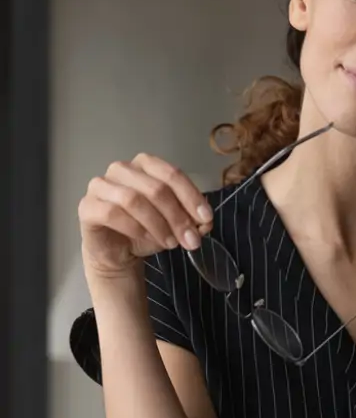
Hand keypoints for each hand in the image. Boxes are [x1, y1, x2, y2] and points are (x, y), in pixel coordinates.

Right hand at [79, 153, 213, 277]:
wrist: (117, 252)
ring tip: (170, 243)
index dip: (192, 197)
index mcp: (146, 165)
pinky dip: (134, 228)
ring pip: (134, 200)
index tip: (206, 219)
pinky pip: (112, 213)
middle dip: (178, 217)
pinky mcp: (87, 206)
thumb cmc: (146, 229)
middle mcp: (122, 169)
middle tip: (190, 240)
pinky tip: (145, 238)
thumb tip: (204, 223)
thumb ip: (192, 220)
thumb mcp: (176, 224)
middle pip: (156, 188)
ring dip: (158, 224)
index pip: (172, 174)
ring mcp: (101, 185)